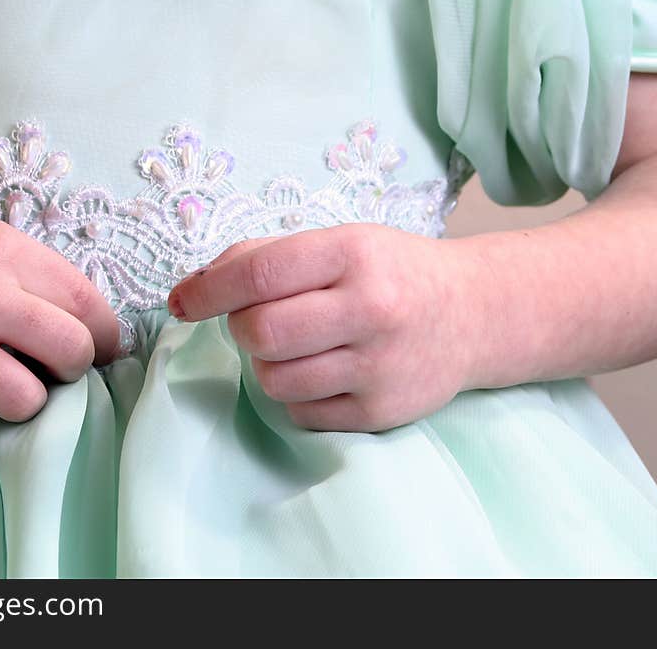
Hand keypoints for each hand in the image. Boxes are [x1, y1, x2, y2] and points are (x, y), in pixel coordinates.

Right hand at [0, 184, 119, 436]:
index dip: (108, 338)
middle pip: (72, 355)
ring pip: (24, 402)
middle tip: (51, 369)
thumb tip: (92, 329)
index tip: (105, 353)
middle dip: (73, 371)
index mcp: (6, 253)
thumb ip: (37, 276)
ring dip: (19, 400)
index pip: (89, 305)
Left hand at [168, 224, 479, 430]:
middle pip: (260, 333)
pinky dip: (297, 393)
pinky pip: (301, 412)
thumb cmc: (392, 273)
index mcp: (354, 254)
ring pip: (274, 380)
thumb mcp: (339, 243)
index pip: (260, 273)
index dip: (208, 290)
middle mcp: (371, 309)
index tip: (183, 300)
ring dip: (267, 363)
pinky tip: (324, 370)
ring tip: (297, 345)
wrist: (473, 315)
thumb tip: (193, 287)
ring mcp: (378, 367)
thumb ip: (265, 256)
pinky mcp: (381, 412)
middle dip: (241, 328)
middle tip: (258, 319)